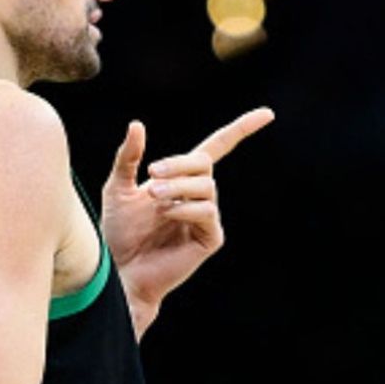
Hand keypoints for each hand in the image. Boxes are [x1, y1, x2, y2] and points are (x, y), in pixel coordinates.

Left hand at [101, 109, 273, 316]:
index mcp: (182, 178)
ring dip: (178, 187)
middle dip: (179, 165)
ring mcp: (206, 217)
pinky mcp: (210, 238)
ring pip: (206, 187)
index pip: (219, 147)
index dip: (242, 129)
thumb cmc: (118, 233)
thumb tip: (138, 124)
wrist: (120, 269)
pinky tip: (166, 215)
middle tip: (151, 176)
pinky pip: (207, 212)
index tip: (267, 114)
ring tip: (153, 197)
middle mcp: (198, 195)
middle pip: (204, 163)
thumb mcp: (117, 188)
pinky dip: (185, 208)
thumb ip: (128, 158)